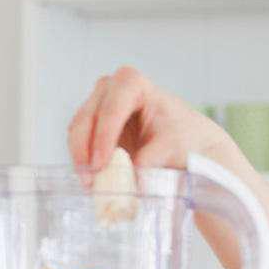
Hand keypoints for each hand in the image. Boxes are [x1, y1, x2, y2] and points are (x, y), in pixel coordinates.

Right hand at [67, 65, 231, 171]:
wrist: (190, 142)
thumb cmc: (185, 137)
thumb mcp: (173, 147)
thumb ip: (152, 160)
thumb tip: (134, 180)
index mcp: (132, 83)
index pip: (111, 109)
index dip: (103, 137)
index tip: (101, 164)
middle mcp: (110, 88)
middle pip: (87, 118)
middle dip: (85, 150)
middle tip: (90, 178)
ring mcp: (99, 105)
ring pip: (78, 131)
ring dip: (81, 158)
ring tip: (90, 184)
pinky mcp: (94, 126)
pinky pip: (81, 143)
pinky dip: (85, 162)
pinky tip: (92, 181)